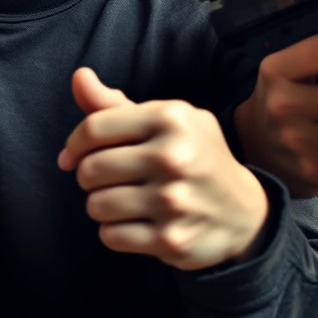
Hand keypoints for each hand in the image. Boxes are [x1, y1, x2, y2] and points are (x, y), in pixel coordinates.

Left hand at [58, 68, 269, 270]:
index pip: (94, 127)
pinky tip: (134, 221)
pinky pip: (111, 236)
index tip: (74, 154)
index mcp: (170, 118)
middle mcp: (172, 156)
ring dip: (101, 204)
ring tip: (122, 199)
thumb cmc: (194, 155)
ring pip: (96, 205)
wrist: (243, 211)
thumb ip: (116, 103)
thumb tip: (79, 77)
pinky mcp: (170, 239)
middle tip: (107, 178)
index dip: (75, 143)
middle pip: (90, 169)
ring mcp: (172, 200)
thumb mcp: (167, 120)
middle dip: (89, 175)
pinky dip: (114, 231)